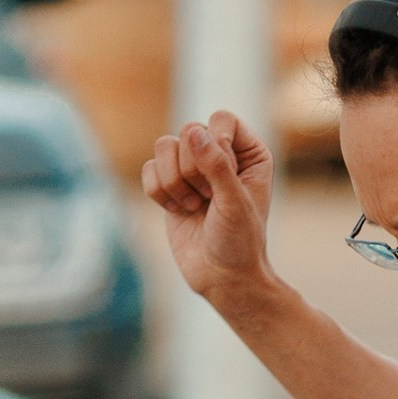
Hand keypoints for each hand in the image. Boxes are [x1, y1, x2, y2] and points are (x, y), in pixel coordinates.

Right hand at [141, 109, 276, 305]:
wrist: (222, 278)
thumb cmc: (239, 243)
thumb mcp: (235, 204)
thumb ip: (217, 166)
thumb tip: (193, 132)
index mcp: (248, 152)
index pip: (222, 120)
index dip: (217, 144)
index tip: (226, 177)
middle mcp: (220, 153)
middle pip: (189, 130)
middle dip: (194, 170)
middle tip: (209, 200)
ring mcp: (192, 167)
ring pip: (164, 146)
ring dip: (175, 183)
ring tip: (194, 207)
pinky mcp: (169, 183)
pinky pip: (149, 169)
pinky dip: (160, 193)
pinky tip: (179, 212)